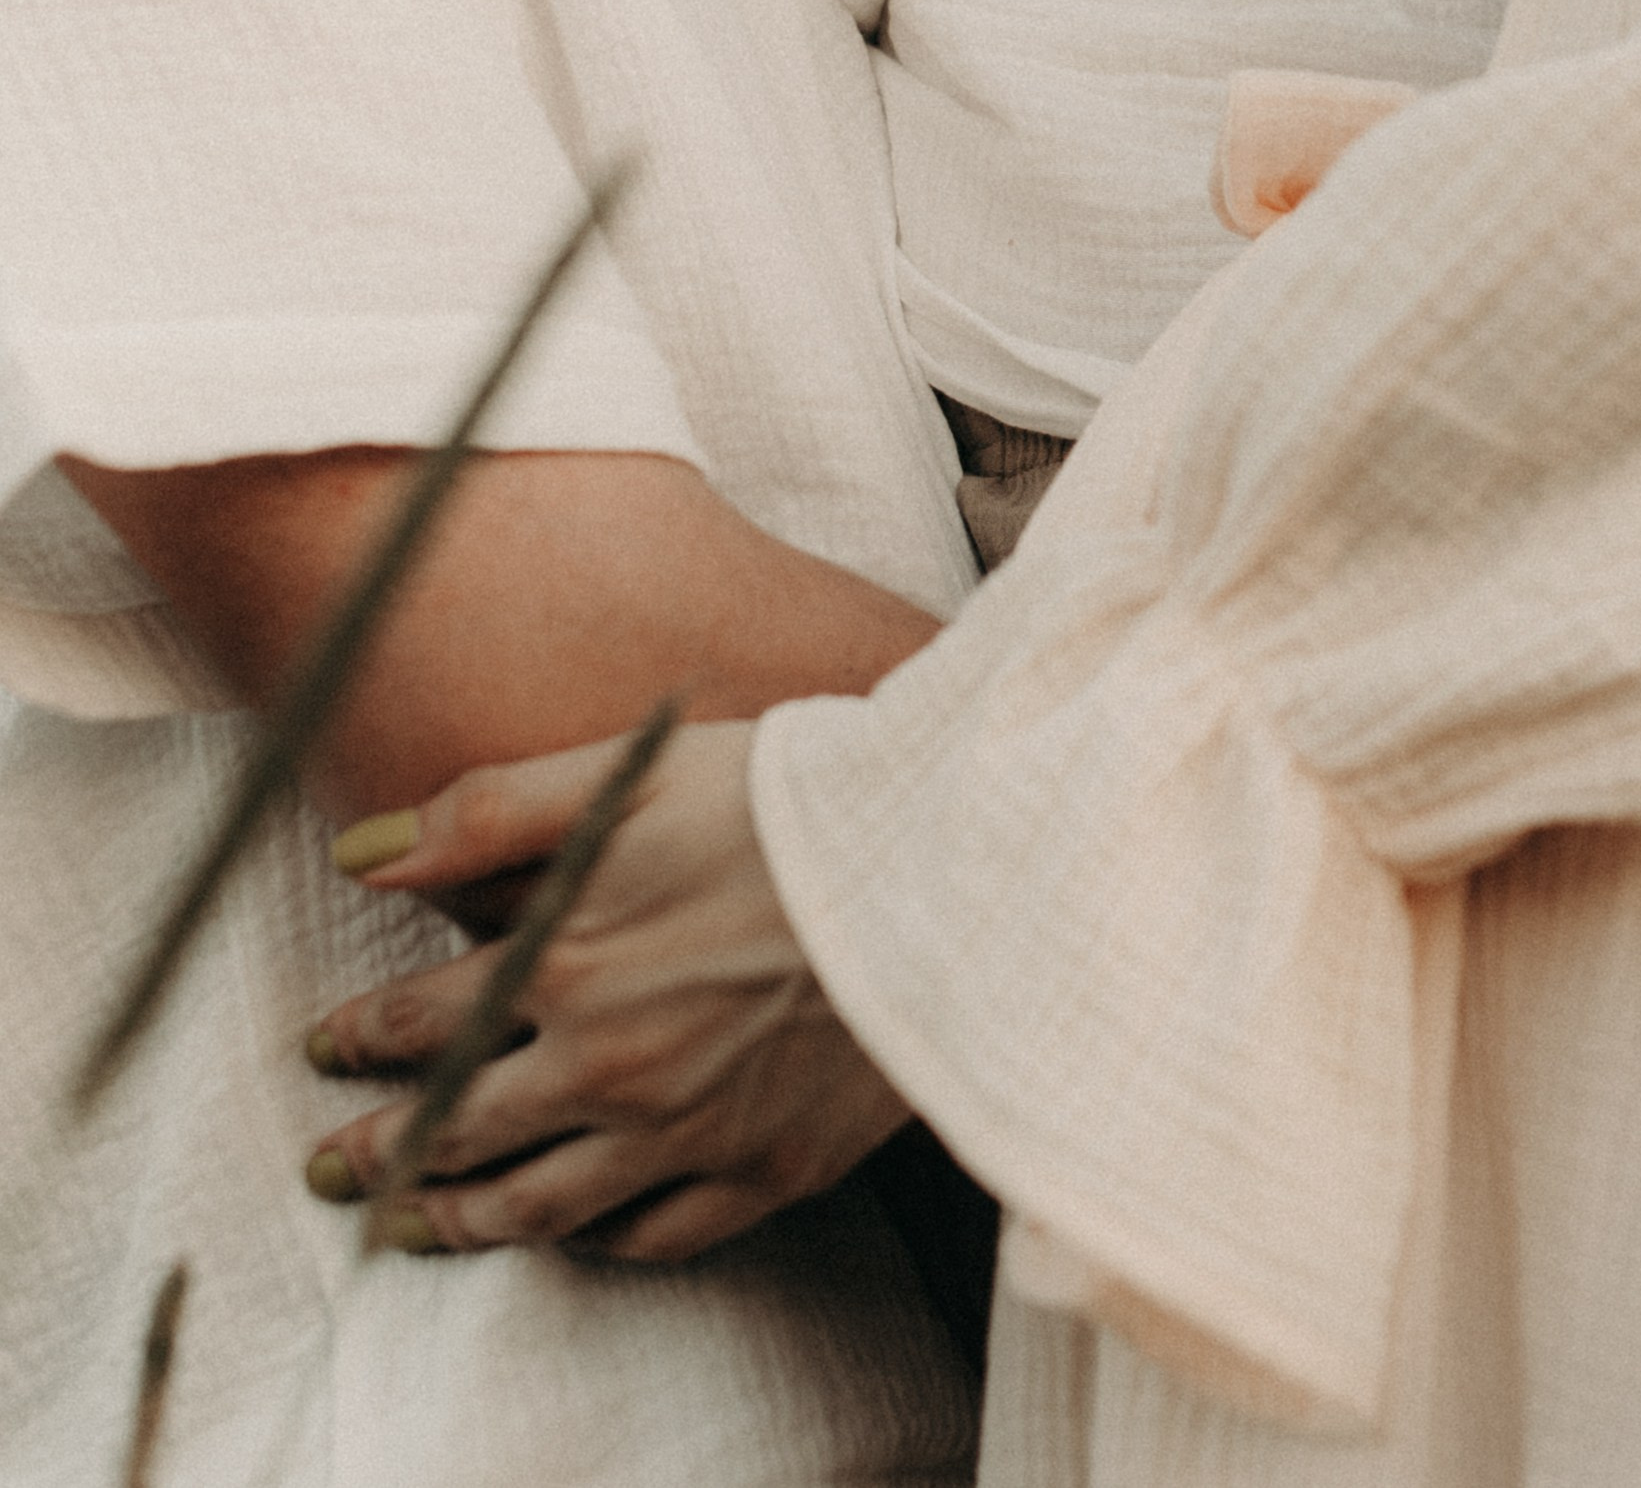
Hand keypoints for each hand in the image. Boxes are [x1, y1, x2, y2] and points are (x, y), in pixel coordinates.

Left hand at [304, 721, 909, 1259]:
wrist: (947, 874)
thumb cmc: (791, 800)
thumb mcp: (635, 769)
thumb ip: (493, 810)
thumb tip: (361, 853)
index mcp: (567, 965)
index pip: (423, 1020)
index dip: (359, 1036)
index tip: (322, 1045)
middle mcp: (610, 1067)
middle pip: (459, 1132)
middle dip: (380, 1151)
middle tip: (333, 1167)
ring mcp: (688, 1131)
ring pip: (541, 1208)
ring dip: (461, 1222)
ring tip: (415, 1229)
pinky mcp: (766, 1170)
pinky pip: (658, 1236)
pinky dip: (602, 1243)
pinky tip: (579, 1235)